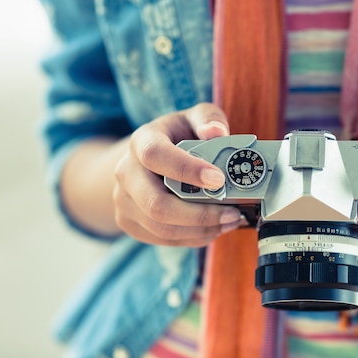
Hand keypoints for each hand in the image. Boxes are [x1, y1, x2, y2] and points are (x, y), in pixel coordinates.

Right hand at [113, 102, 244, 247]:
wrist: (145, 159)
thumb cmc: (176, 136)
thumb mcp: (192, 118)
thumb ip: (208, 119)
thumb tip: (217, 131)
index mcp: (141, 141)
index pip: (155, 155)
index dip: (186, 169)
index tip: (218, 179)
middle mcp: (126, 172)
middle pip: (156, 204)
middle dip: (200, 214)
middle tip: (233, 212)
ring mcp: (124, 200)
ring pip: (161, 227)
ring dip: (201, 230)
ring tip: (230, 221)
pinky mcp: (130, 222)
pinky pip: (162, 239)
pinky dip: (193, 238)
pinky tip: (214, 229)